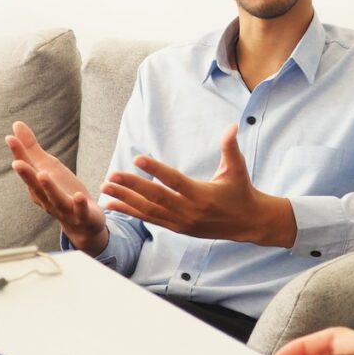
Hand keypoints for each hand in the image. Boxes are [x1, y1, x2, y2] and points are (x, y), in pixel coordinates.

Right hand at [5, 121, 108, 255]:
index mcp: (37, 186)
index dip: (18, 153)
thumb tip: (15, 125)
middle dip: (26, 175)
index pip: (27, 168)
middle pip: (36, 186)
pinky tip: (78, 196)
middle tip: (16, 162)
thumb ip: (32, 149)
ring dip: (49, 188)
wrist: (83, 224)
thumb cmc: (62, 192)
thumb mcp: (48, 168)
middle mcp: (47, 199)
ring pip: (55, 199)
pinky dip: (79, 204)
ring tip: (43, 174)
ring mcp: (64, 209)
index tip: (9, 138)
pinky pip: (80, 211)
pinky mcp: (82, 215)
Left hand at [100, 124, 296, 246]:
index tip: (137, 158)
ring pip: (148, 211)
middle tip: (111, 176)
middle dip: (131, 187)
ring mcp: (181, 222)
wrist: (248, 223)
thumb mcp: (237, 168)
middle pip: (155, 197)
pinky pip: (150, 219)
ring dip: (125, 201)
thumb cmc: (241, 191)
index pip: (174, 180)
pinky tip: (114, 206)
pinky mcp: (177, 228)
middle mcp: (189, 210)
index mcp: (202, 194)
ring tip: (105, 190)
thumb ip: (230, 147)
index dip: (155, 169)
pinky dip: (131, 212)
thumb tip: (232, 126)